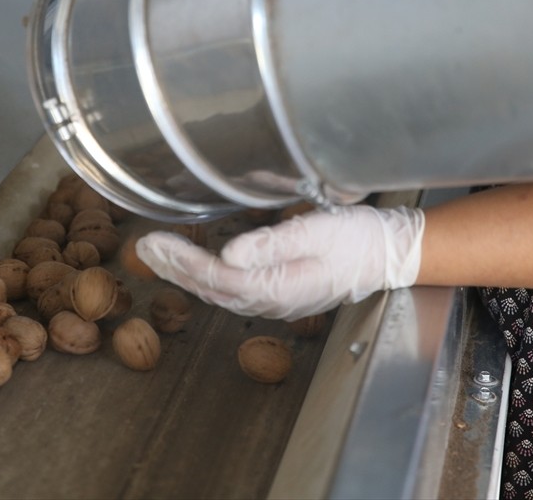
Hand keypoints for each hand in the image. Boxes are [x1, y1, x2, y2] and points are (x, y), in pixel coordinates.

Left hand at [135, 205, 424, 319]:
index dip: (182, 260)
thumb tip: (228, 255)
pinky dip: (205, 276)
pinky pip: (232, 290)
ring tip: (157, 255)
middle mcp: (273, 300)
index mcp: (279, 287)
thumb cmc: (357, 239)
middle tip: (143, 247)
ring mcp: (276, 300)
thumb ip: (272, 244)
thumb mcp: (317, 231)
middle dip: (173, 267)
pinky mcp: (279, 292)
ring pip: (219, 291)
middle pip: (211, 288)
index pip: (218, 277)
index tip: (155, 241)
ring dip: (185, 272)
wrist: (388, 254)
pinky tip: (193, 265)